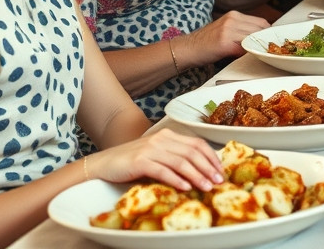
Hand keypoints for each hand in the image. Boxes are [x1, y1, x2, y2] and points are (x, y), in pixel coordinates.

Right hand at [85, 128, 225, 191]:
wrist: (103, 164)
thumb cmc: (131, 162)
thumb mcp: (156, 155)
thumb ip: (174, 157)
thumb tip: (200, 170)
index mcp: (168, 135)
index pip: (197, 143)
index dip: (211, 157)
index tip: (221, 170)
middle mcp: (161, 139)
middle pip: (192, 152)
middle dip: (208, 167)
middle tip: (219, 181)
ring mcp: (150, 149)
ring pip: (181, 162)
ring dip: (197, 176)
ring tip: (207, 187)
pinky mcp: (140, 161)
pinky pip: (163, 171)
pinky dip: (177, 179)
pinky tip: (186, 187)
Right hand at [183, 11, 270, 62]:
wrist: (187, 49)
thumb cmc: (206, 42)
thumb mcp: (226, 29)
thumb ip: (242, 29)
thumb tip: (261, 37)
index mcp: (234, 15)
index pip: (261, 22)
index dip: (266, 33)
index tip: (268, 42)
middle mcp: (232, 20)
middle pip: (260, 29)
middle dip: (263, 40)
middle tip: (265, 50)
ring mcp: (228, 30)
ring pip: (253, 38)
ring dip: (256, 47)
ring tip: (255, 54)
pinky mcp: (224, 43)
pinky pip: (244, 48)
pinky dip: (247, 53)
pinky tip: (244, 56)